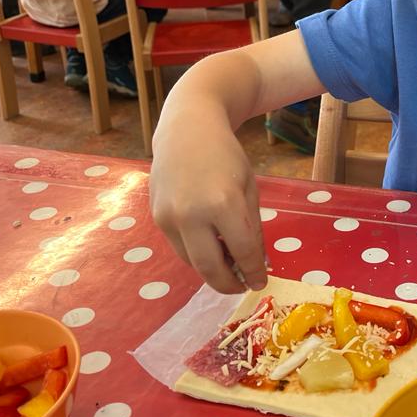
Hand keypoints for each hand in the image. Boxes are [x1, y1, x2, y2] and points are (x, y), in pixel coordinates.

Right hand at [150, 123, 267, 293]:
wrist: (187, 130)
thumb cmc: (226, 156)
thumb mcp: (249, 188)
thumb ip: (252, 227)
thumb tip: (256, 263)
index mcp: (223, 204)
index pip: (242, 251)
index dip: (254, 272)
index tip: (260, 282)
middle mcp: (191, 215)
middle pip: (210, 268)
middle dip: (229, 284)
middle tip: (242, 286)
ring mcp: (169, 218)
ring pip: (192, 262)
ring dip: (212, 270)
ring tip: (229, 266)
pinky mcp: (156, 218)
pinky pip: (179, 247)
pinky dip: (197, 253)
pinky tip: (211, 247)